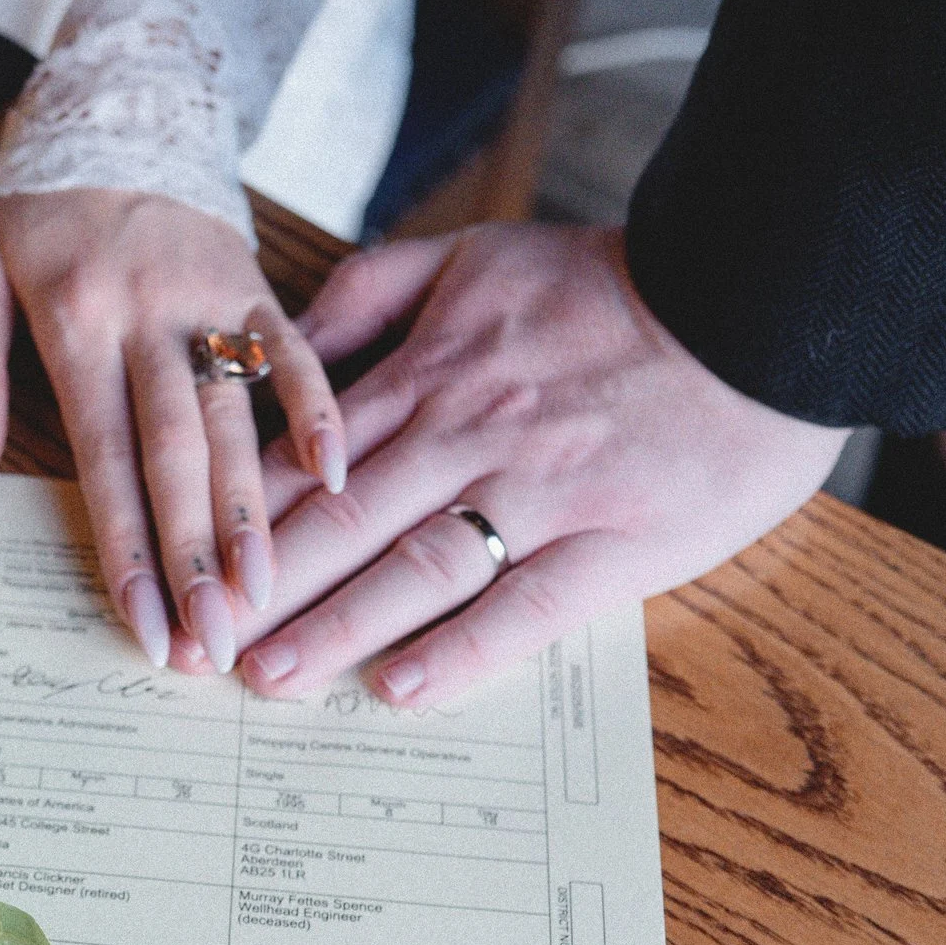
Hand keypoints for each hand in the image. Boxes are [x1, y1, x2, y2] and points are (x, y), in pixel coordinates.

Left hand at [0, 189, 346, 672]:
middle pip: (176, 457)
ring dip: (254, 512)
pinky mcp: (258, 283)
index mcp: (76, 324)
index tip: (144, 625)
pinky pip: (298, 349)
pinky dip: (320, 409)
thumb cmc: (35, 209)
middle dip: (194, 557)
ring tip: (267, 593)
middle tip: (215, 642)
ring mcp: (212, 301)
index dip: (125, 550)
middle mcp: (149, 318)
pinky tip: (338, 476)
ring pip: (237, 420)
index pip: (103, 460)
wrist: (116, 107)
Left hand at [235, 224, 849, 705]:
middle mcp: (469, 437)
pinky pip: (529, 604)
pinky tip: (405, 688)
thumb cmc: (615, 283)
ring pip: (415, 567)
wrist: (761, 291)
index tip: (184, 571)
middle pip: (340, 525)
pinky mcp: (616, 541)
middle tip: (194, 651)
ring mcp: (542, 493)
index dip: (235, 522)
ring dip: (335, 628)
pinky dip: (464, 649)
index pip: (306, 461)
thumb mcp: (476, 255)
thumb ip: (374, 291)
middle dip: (259, 595)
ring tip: (269, 679)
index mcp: (429, 375)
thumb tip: (289, 340)